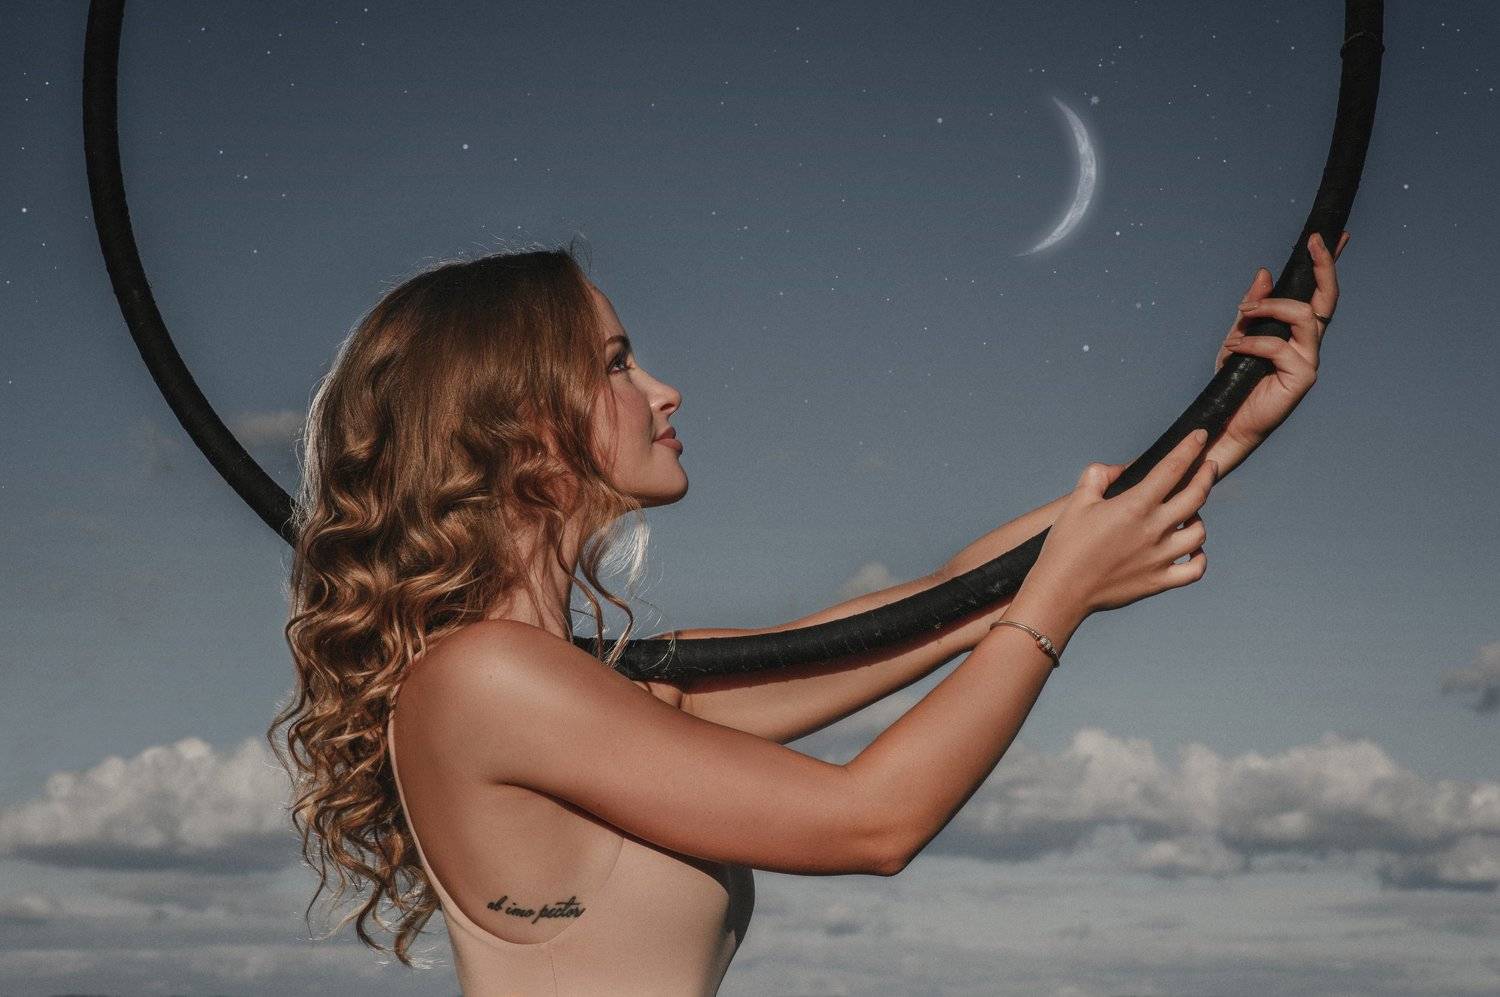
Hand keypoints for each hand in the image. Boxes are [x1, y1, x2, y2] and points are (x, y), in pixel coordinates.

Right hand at [1023, 429, 1216, 618]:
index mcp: (1135, 505)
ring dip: (1199, 517)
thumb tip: (1115, 469)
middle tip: (1208, 466)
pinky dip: (1199, 557)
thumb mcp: (1076, 501)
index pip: (1172, 468)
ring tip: (1190, 512)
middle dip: (1206, 475)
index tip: (1200, 436)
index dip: (1189, 448)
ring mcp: (1160, 558)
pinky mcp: (1159, 582)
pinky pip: (1195, 569)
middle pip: (1196, 496)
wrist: (1061, 590)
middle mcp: (1154, 530)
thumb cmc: (1065, 545)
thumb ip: (1097, 476)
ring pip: (1199, 532)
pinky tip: (1192, 548)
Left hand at [1211, 230, 1349, 466]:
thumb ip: (1252, 308)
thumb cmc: (1234, 381)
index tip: (1334, 236)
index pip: (1318, 293)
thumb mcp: (1237, 336)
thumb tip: (1264, 273)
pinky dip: (1254, 343)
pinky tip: (1235, 348)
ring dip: (1272, 308)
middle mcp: (1309, 343)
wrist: (1228, 419)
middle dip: (1324, 267)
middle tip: (1314, 242)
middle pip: (1326, 299)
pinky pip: (1280, 348)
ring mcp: (1309, 360)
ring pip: (1304, 318)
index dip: (1328, 265)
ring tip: (1245, 314)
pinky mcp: (1301, 378)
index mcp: (1297, 332)